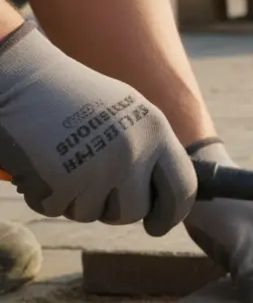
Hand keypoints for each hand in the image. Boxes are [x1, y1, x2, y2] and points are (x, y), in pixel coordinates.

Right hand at [0, 22, 194, 233]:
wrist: (18, 76)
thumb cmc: (69, 95)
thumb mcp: (124, 111)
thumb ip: (148, 148)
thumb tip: (166, 197)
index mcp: (155, 130)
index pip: (183, 187)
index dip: (172, 213)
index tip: (158, 226)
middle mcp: (133, 150)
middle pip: (135, 211)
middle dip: (114, 210)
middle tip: (94, 192)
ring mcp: (98, 167)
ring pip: (93, 214)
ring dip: (74, 199)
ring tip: (62, 163)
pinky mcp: (62, 180)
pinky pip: (57, 209)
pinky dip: (45, 196)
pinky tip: (40, 166)